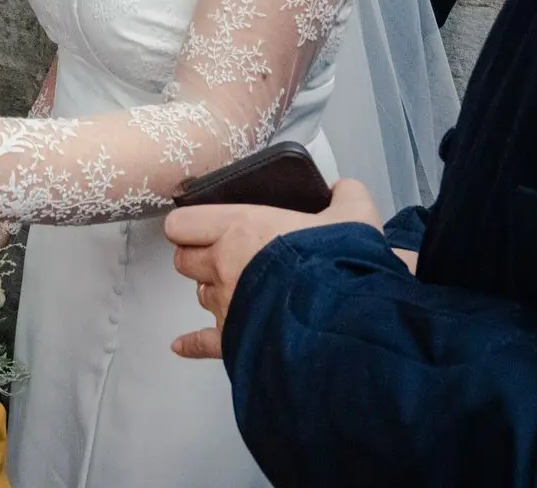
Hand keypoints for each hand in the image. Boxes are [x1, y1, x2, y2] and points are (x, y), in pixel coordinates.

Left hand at [164, 179, 384, 360]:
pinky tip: (182, 345)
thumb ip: (345, 195)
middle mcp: (224, 266)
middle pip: (185, 260)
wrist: (346, 322)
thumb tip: (344, 190)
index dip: (189, 224)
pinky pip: (203, 343)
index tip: (201, 225)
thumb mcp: (354, 216)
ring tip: (234, 288)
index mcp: (241, 228)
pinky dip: (193, 344)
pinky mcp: (235, 340)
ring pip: (200, 295)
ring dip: (213, 290)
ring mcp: (226, 305)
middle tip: (220, 254)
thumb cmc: (341, 267)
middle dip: (198, 256)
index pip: (184, 223)